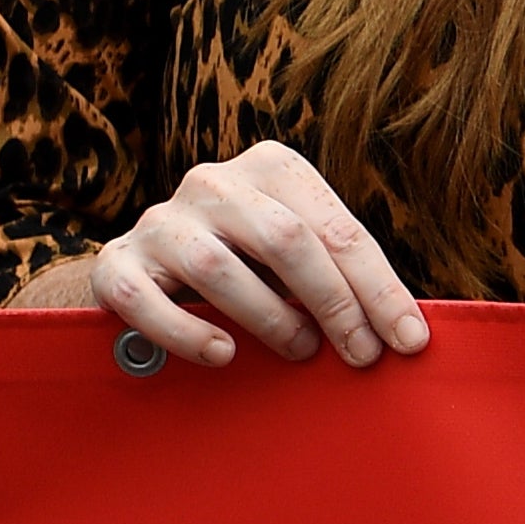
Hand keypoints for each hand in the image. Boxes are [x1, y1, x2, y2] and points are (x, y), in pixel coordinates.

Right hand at [82, 142, 429, 371]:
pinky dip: (186, 332)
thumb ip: (335, 274)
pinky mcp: (116, 263)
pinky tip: (222, 355)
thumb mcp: (291, 253)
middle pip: (285, 240)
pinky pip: (146, 299)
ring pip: (218, 267)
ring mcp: (160, 221)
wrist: (138, 272)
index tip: (408, 338)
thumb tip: (404, 330)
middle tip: (361, 354)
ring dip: (268, 317)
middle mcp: (214, 183)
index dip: (377, 286)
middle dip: (334, 302)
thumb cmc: (242, 266)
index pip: (336, 228)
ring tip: (301, 351)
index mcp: (271, 168)